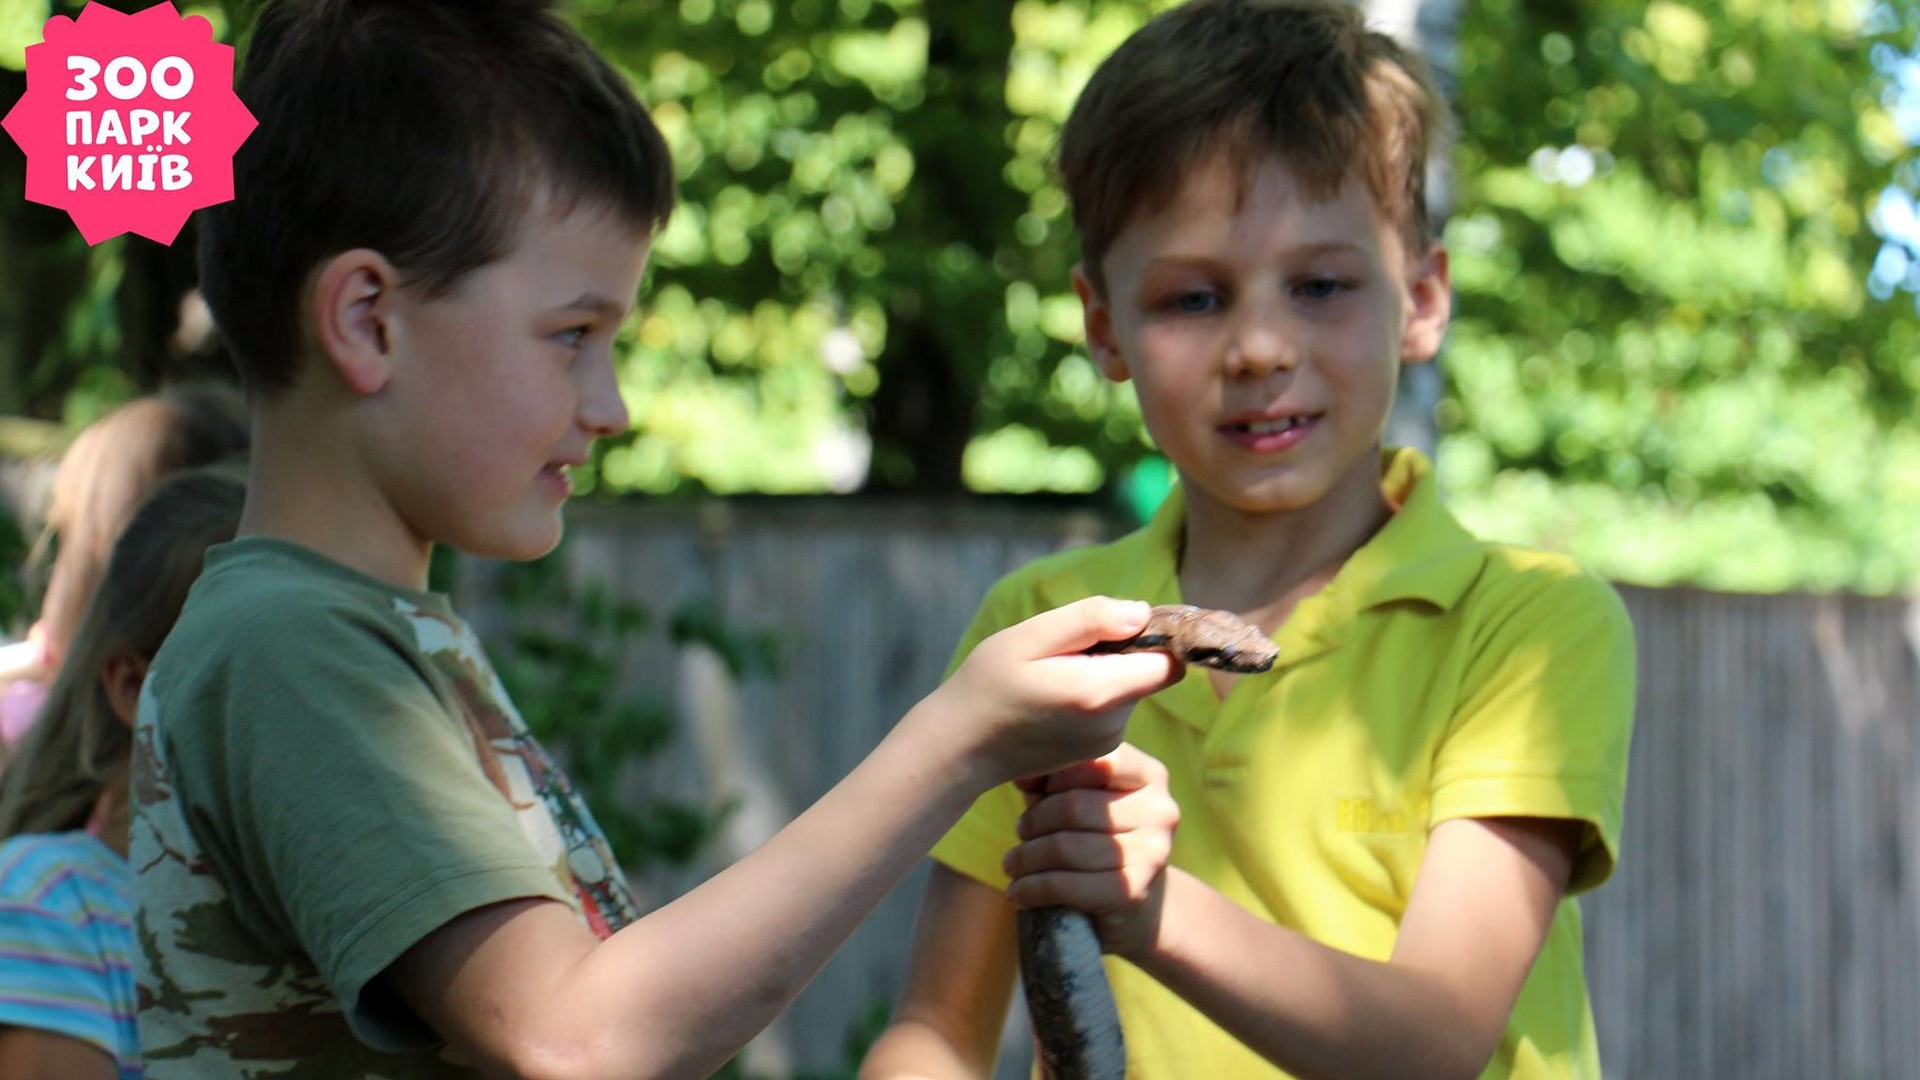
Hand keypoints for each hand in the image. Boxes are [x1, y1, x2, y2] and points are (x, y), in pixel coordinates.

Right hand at [926, 597, 1181, 786]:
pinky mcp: (1097, 751)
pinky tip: (1053, 696)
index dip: (1154, 637)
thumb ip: (1090, 620)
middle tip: (1064, 651)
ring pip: (1130, 690)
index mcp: (1100, 693)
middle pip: (1148, 674)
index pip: (1168, 662)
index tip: (1117, 626)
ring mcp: (1107, 743)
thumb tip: (1141, 613)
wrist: (959, 748)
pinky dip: (1094, 695)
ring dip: (1104, 673)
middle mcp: (1113, 724)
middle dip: (1120, 653)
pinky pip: (1114, 710)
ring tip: (1052, 675)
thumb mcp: (1029, 637)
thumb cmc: (987, 685)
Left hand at [1002, 743, 1178, 962]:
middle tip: (1020, 833)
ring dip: (1025, 858)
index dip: (1052, 776)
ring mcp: (1152, 853)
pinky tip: (1018, 892)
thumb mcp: (1080, 802)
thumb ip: (1053, 780)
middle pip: (1072, 806)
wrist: (1135, 911)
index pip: (1092, 760)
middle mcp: (1160, 811)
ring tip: (1013, 864)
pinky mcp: (1133, 893)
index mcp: (1150, 776)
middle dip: (1033, 821)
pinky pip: (1065, 885)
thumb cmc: (1097, 842)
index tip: (1031, 793)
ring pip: (1064, 847)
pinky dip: (1032, 888)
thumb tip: (1021, 774)